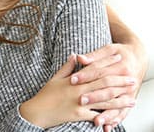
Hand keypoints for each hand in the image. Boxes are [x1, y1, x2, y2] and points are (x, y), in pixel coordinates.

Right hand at [19, 55, 134, 128]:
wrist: (38, 111)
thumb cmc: (46, 95)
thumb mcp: (55, 78)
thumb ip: (67, 67)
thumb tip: (75, 55)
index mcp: (74, 80)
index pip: (95, 68)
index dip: (107, 63)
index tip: (118, 58)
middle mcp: (79, 90)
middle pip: (104, 84)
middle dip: (120, 82)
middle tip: (132, 79)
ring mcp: (80, 103)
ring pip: (104, 101)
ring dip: (120, 100)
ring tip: (132, 99)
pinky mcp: (80, 115)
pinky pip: (97, 115)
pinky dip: (107, 116)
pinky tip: (117, 115)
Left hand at [71, 43, 146, 129]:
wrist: (137, 57)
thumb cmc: (120, 52)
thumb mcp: (108, 49)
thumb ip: (94, 56)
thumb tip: (79, 58)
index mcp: (119, 66)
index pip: (99, 72)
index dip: (85, 75)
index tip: (72, 79)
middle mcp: (126, 80)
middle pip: (107, 89)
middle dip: (94, 96)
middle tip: (80, 101)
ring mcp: (129, 91)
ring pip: (116, 104)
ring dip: (106, 113)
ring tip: (95, 121)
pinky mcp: (130, 99)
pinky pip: (123, 112)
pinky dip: (115, 120)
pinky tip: (107, 127)